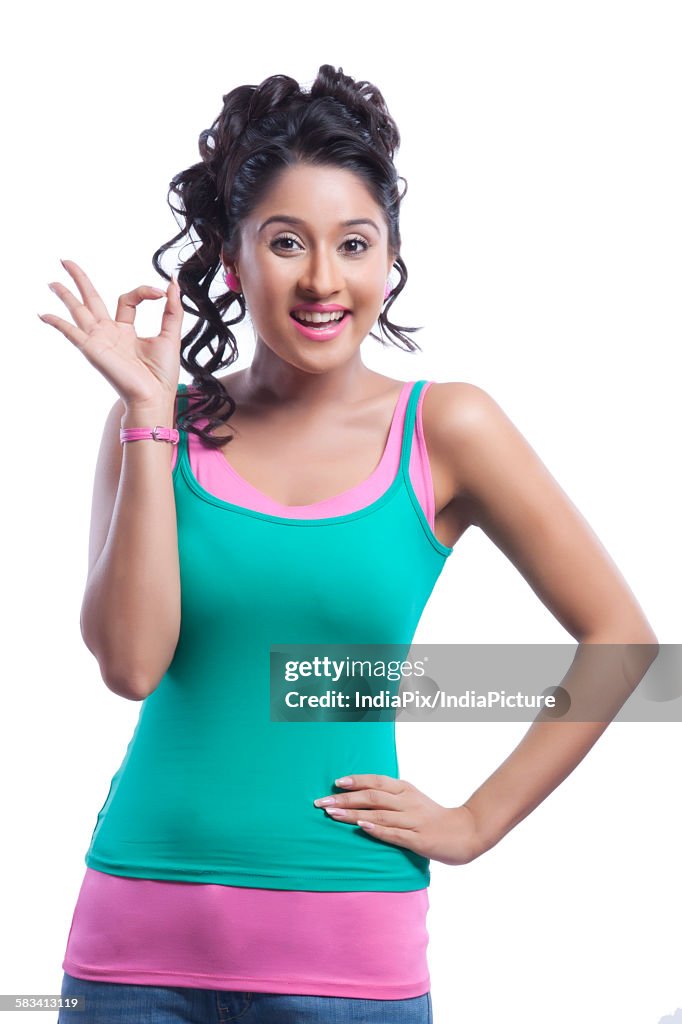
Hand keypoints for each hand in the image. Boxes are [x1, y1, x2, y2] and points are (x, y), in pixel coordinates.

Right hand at [38, 259, 183, 407]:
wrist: (155, 396)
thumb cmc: (162, 374)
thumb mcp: (171, 334)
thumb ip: (172, 309)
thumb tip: (172, 282)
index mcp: (126, 330)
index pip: (127, 299)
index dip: (143, 291)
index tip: (160, 293)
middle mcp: (109, 333)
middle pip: (91, 299)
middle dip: (79, 280)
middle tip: (66, 261)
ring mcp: (99, 340)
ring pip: (78, 311)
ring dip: (64, 295)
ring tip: (51, 281)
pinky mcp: (92, 349)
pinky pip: (71, 332)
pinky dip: (57, 323)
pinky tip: (42, 314)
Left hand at [313, 774, 481, 865]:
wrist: (465, 833)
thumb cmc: (433, 817)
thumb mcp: (412, 800)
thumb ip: (391, 797)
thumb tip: (361, 796)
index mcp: (405, 789)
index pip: (377, 781)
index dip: (356, 780)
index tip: (335, 783)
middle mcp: (408, 801)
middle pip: (372, 796)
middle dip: (345, 798)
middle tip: (321, 802)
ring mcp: (413, 820)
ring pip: (379, 813)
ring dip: (353, 813)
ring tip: (332, 814)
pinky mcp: (418, 839)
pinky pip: (394, 833)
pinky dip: (377, 829)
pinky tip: (362, 827)